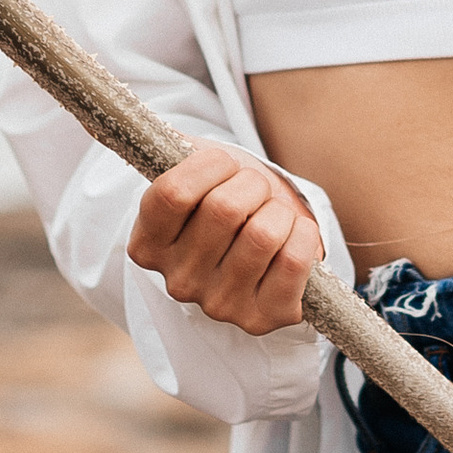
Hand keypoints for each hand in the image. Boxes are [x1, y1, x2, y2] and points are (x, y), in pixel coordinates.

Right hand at [128, 141, 321, 334]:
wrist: (264, 246)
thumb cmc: (227, 200)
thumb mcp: (196, 172)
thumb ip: (179, 150)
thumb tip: (170, 133)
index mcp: (149, 245)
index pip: (173, 193)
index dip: (209, 165)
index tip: (225, 162)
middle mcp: (178, 281)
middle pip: (224, 209)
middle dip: (252, 184)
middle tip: (254, 191)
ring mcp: (218, 304)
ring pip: (262, 235)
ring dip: (279, 210)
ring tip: (273, 215)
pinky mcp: (260, 318)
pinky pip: (293, 263)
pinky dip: (303, 235)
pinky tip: (294, 234)